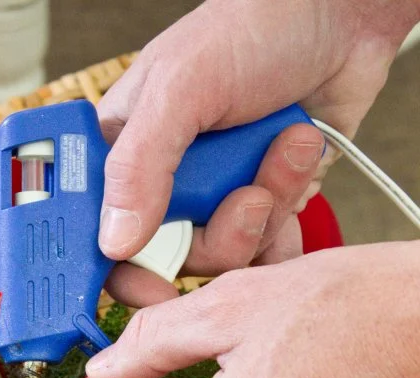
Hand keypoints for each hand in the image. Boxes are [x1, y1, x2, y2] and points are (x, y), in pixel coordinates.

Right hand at [99, 0, 418, 305]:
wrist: (342, 18)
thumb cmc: (254, 26)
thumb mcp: (182, 85)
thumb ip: (139, 165)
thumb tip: (112, 241)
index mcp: (123, 155)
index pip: (98, 235)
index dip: (118, 270)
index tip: (152, 287)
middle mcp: (165, 186)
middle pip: (171, 260)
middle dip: (218, 235)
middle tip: (246, 194)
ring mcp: (214, 199)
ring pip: (225, 258)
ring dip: (265, 210)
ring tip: (287, 150)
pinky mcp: (261, 208)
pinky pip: (266, 250)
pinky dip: (288, 221)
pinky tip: (298, 170)